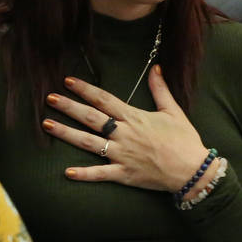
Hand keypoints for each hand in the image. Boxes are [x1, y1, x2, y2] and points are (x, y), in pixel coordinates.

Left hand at [41, 66, 209, 191]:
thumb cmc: (185, 140)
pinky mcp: (124, 174)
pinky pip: (101, 174)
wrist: (194, 171)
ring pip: (88, 143)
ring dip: (66, 133)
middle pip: (90, 117)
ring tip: (47, 125)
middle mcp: (124, 134)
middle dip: (69, 107)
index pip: (103, 99)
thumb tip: (156, 68)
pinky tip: (67, 172)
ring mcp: (122, 154)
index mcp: (133, 117)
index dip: (84, 89)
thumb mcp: (173, 111)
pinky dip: (84, 174)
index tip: (67, 80)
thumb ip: (160, 89)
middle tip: (49, 98)